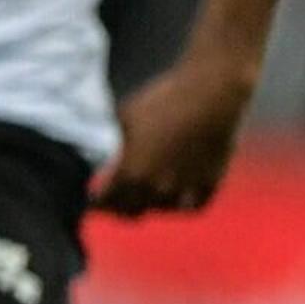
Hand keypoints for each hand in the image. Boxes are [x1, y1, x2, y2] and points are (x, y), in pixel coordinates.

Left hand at [95, 47, 259, 216]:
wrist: (211, 93)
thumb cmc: (162, 100)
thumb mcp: (124, 118)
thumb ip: (112, 143)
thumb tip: (102, 152)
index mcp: (131, 173)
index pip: (106, 201)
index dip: (97, 201)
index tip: (93, 198)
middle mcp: (158, 188)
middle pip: (132, 210)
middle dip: (119, 206)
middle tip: (114, 199)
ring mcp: (187, 188)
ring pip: (162, 209)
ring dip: (150, 203)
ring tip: (143, 194)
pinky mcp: (212, 182)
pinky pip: (193, 206)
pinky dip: (183, 204)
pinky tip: (176, 196)